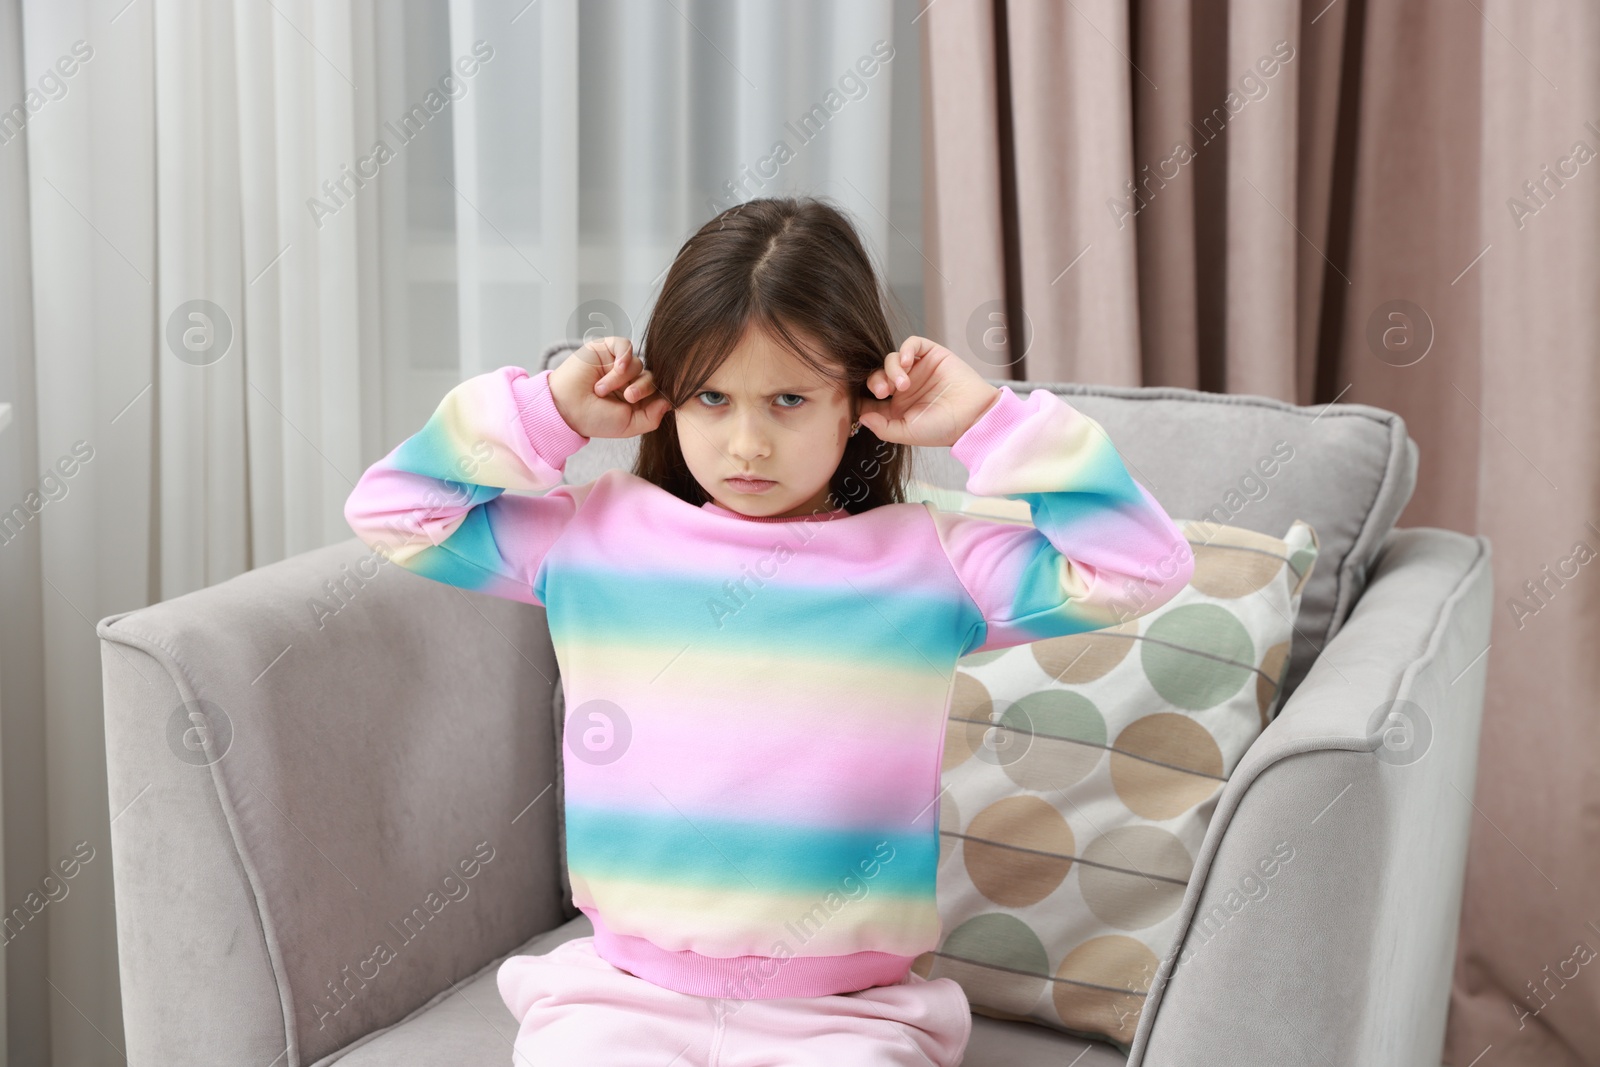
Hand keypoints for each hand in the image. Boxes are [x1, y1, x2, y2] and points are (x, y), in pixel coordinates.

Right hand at [548, 337, 671, 438]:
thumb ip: (652, 417)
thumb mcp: (628, 425)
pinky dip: (624, 356)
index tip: (650, 404)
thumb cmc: (594, 419)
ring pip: (638, 363)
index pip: (658, 391)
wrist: (566, 408)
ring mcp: (617, 364)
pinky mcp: (606, 349)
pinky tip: (615, 368)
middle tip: (628, 397)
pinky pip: (625, 345)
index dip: (659, 395)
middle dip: (643, 387)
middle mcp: (628, 380)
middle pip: (651, 376)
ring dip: (623, 377)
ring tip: (602, 390)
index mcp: (635, 398)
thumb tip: (670, 402)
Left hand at [857, 336, 1001, 447]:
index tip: (857, 401)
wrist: (975, 416)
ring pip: (890, 359)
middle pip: (876, 375)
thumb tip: (861, 416)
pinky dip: (904, 350)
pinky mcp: (931, 355)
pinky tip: (905, 362)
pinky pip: (911, 344)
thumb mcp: (908, 433)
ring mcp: (917, 370)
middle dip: (874, 381)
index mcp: (895, 408)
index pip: (868, 397)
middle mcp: (903, 388)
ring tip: (903, 384)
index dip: (860, 396)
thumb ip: (883, 427)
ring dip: (891, 370)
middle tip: (882, 391)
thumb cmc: (944, 429)